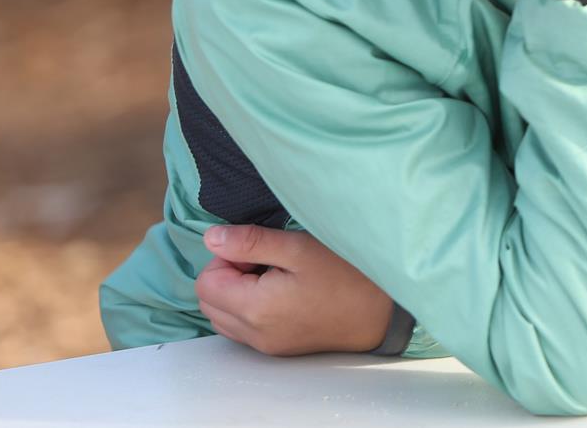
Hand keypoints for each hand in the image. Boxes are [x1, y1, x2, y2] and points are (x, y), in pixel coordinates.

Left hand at [194, 225, 393, 356]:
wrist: (380, 313)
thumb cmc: (347, 275)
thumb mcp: (300, 248)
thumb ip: (251, 241)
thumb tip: (210, 238)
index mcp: (255, 307)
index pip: (206, 282)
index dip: (226, 258)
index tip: (259, 250)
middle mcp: (253, 333)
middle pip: (208, 301)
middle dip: (227, 275)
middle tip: (266, 261)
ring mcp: (264, 345)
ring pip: (222, 317)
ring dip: (235, 293)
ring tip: (273, 277)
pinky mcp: (276, 349)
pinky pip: (241, 329)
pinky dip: (247, 309)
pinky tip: (279, 294)